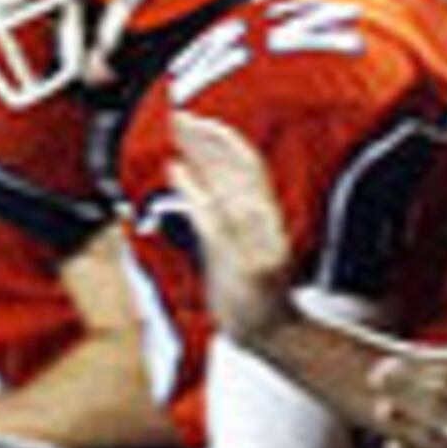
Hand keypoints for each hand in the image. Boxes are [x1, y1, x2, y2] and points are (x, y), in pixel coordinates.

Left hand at [174, 110, 299, 347]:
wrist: (271, 334)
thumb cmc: (248, 289)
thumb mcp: (232, 243)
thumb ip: (213, 207)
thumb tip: (183, 170)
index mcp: (265, 214)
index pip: (247, 165)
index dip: (221, 139)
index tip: (194, 118)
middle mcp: (264, 222)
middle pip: (239, 168)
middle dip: (209, 138)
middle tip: (180, 113)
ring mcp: (255, 241)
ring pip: (230, 185)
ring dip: (204, 154)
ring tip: (181, 129)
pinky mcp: (241, 264)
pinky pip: (215, 222)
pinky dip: (195, 195)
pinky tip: (175, 172)